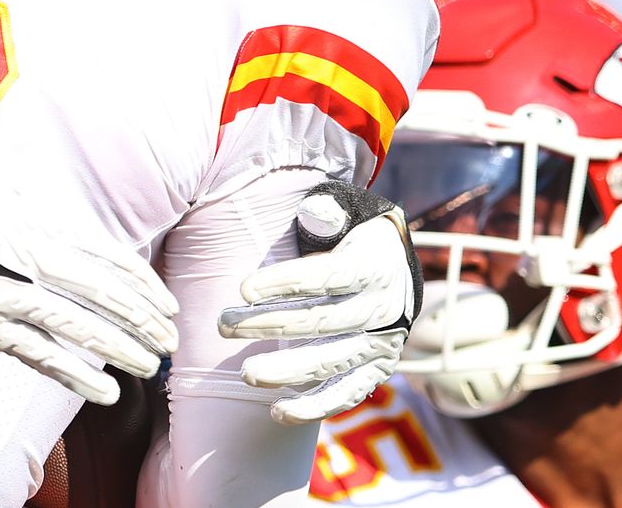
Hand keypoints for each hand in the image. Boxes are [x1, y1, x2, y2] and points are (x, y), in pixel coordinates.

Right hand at [0, 172, 175, 404]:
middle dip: (142, 320)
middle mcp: (28, 265)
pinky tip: (104, 393)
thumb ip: (21, 163)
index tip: (166, 302)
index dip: (141, 283)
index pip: (105, 258)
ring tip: (151, 367)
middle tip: (171, 339)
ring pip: (76, 330)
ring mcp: (7, 300)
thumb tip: (40, 129)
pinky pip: (38, 357)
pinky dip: (74, 375)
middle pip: (100, 296)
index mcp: (34, 226)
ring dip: (118, 349)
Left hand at [217, 180, 421, 423]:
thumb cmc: (352, 241)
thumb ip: (326, 214)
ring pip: (332, 361)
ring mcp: (381, 345)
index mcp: (372, 268)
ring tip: (245, 373)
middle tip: (224, 326)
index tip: (242, 288)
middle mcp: (382, 309)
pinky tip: (277, 411)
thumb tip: (315, 210)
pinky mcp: (377, 371)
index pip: (326, 277)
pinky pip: (347, 394)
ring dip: (287, 371)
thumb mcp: (347, 217)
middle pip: (322, 321)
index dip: (284, 283)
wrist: (397, 272)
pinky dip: (314, 406)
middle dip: (269, 325)